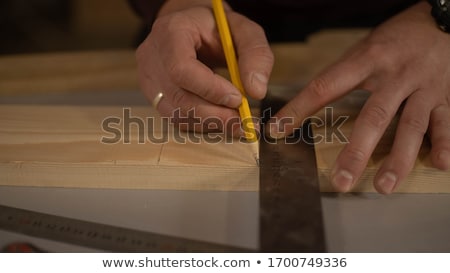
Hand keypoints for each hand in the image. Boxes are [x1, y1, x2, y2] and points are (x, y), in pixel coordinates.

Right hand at [136, 0, 272, 133]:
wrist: (192, 28)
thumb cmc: (216, 27)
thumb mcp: (242, 30)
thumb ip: (256, 54)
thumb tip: (257, 91)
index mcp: (171, 32)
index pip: (181, 69)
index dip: (209, 89)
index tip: (238, 99)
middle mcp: (152, 56)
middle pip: (178, 96)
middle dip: (214, 114)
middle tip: (242, 122)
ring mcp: (149, 78)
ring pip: (176, 112)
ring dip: (209, 122)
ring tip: (235, 122)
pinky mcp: (154, 95)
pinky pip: (175, 118)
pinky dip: (201, 123)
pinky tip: (219, 118)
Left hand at [268, 2, 449, 193]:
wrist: (443, 20)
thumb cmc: (395, 40)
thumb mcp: (364, 49)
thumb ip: (342, 76)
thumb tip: (309, 102)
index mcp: (367, 61)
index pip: (326, 87)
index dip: (299, 109)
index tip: (277, 130)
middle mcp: (395, 75)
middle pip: (373, 116)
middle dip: (357, 151)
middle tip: (341, 180)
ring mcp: (423, 87)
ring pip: (410, 126)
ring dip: (398, 158)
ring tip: (383, 186)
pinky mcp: (445, 96)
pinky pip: (445, 122)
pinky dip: (444, 144)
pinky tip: (440, 164)